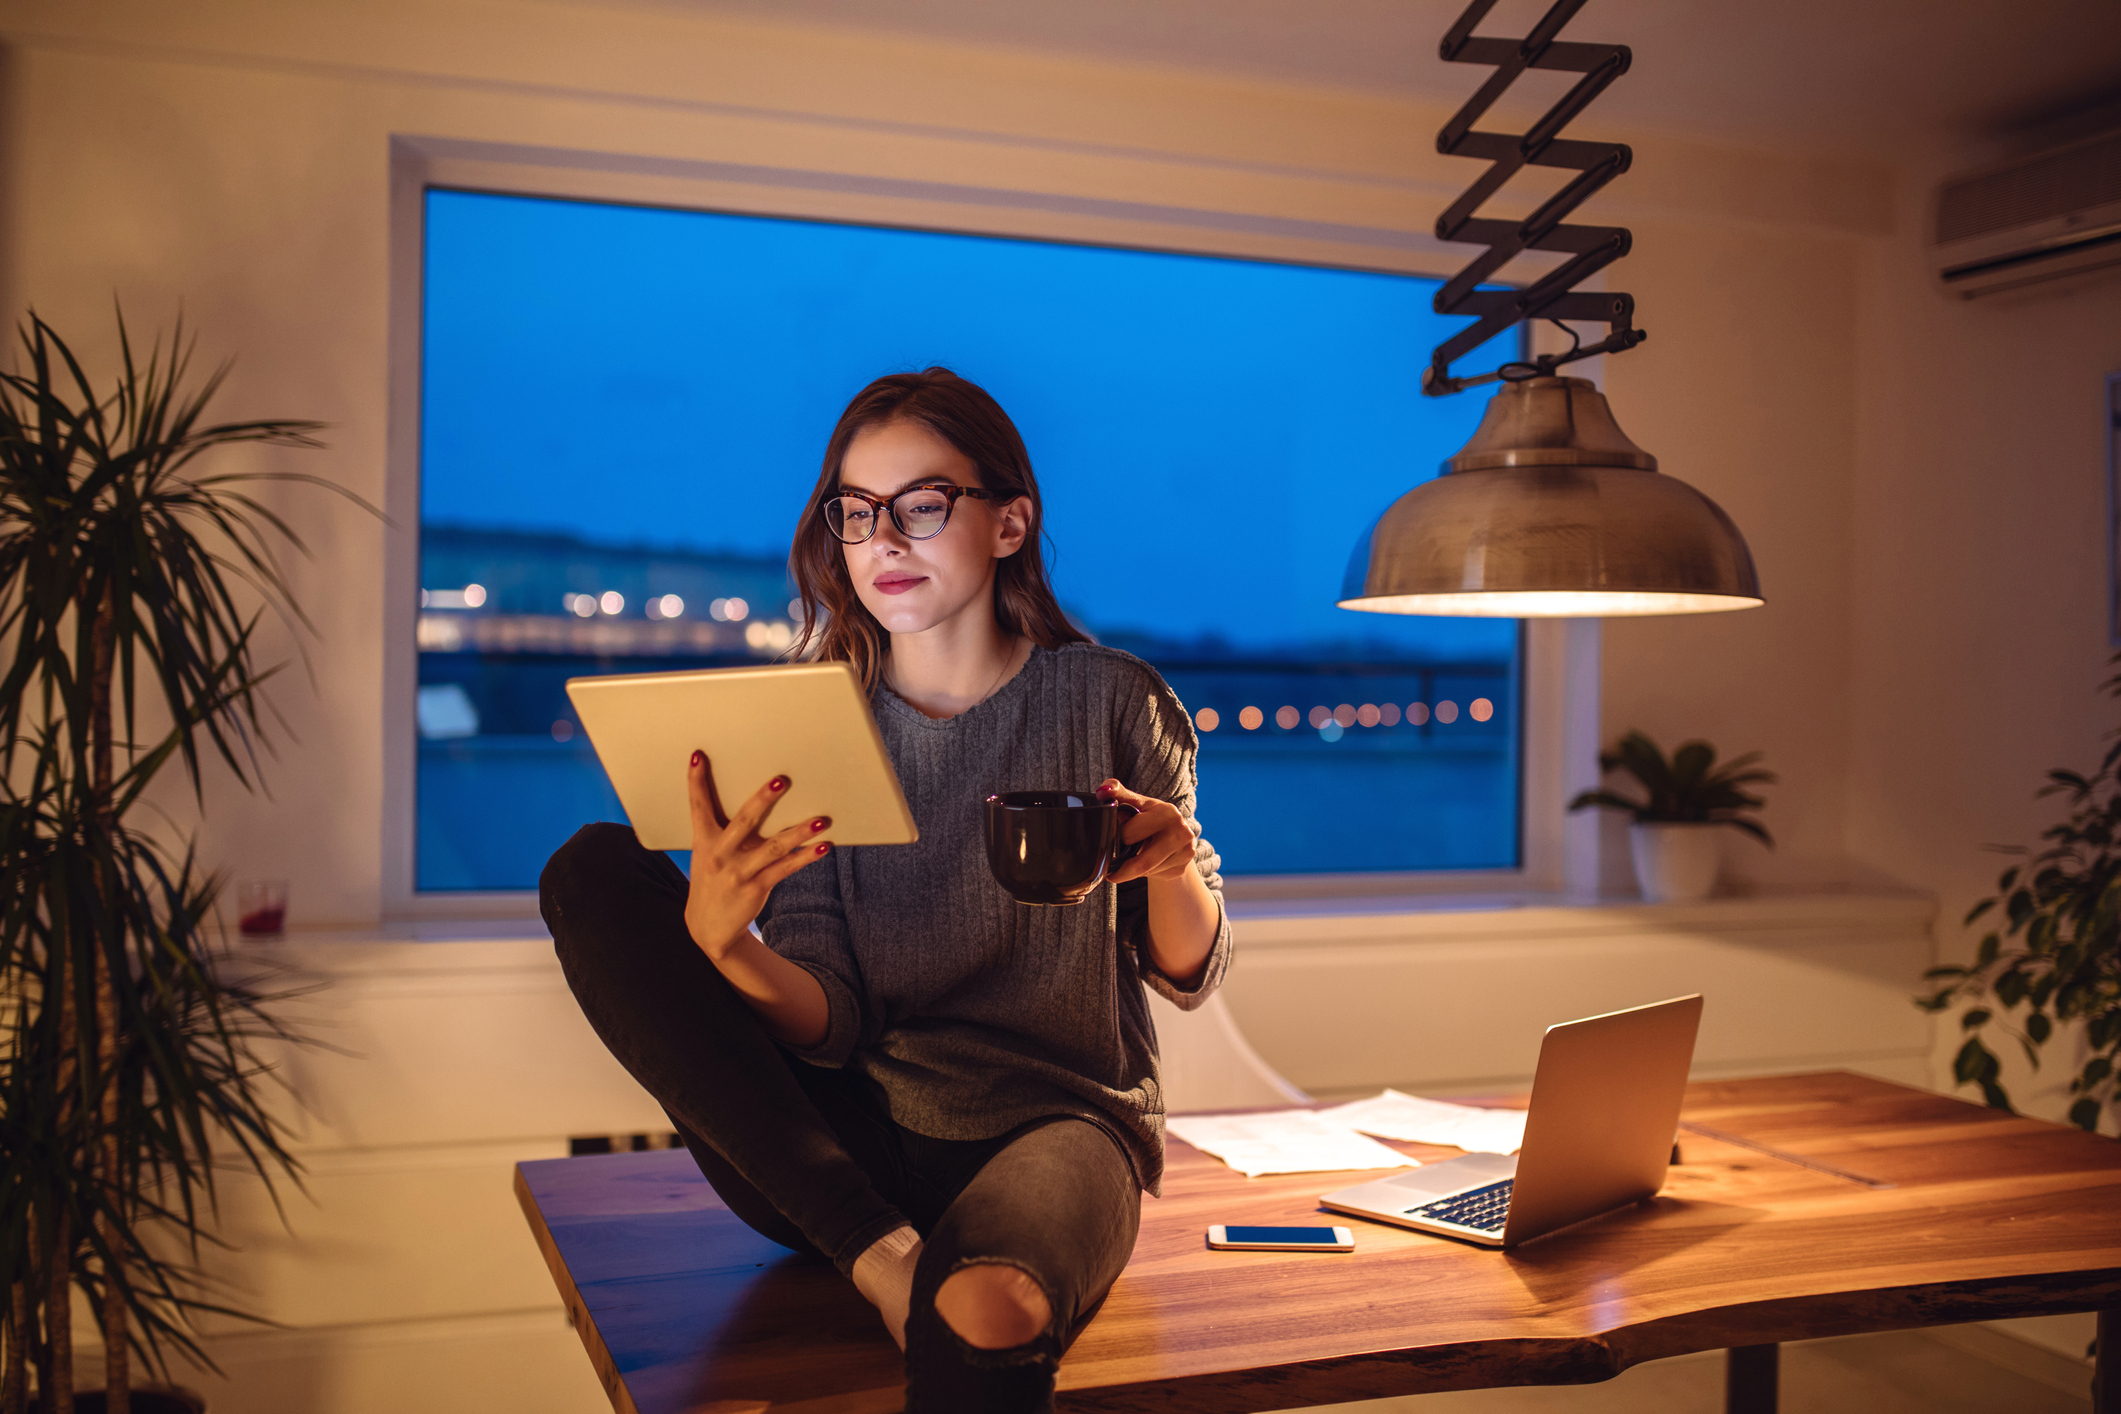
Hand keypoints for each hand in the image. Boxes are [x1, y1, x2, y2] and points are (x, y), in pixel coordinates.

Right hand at [682, 751, 832, 960]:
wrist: (708, 928)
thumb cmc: (714, 879)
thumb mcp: (708, 854)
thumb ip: (725, 830)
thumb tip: (758, 800)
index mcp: (704, 841)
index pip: (697, 806)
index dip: (696, 781)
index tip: (698, 756)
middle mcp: (719, 854)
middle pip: (743, 820)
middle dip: (763, 800)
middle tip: (781, 780)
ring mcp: (738, 872)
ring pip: (773, 847)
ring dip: (799, 832)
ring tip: (821, 820)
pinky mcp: (755, 888)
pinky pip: (785, 868)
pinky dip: (805, 857)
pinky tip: (823, 847)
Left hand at [1097, 779, 1197, 883]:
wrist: (1174, 833)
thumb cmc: (1150, 816)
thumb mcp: (1136, 802)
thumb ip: (1118, 794)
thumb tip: (1102, 792)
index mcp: (1168, 813)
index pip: (1131, 834)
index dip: (1121, 836)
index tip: (1120, 836)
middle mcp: (1182, 833)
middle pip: (1141, 863)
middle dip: (1123, 864)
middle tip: (1116, 861)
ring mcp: (1185, 853)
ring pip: (1146, 872)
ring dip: (1133, 870)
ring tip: (1134, 856)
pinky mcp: (1182, 868)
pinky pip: (1154, 876)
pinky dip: (1144, 873)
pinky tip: (1147, 862)